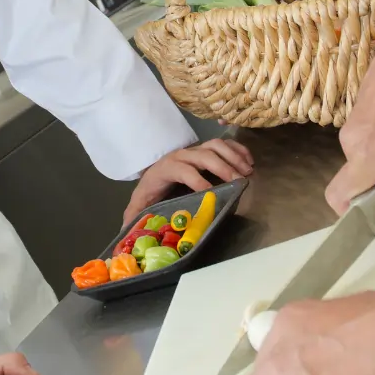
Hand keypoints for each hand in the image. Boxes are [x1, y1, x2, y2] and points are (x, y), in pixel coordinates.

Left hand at [123, 137, 253, 222]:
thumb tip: (125, 230)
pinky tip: (249, 161)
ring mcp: (195, 150)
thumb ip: (134, 215)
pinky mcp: (205, 149)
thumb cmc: (151, 189)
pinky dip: (238, 150)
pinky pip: (224, 143)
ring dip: (233, 156)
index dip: (197, 179)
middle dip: (222, 167)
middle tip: (238, 181)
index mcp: (166, 169)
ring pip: (216, 145)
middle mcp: (182, 155)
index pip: (183, 170)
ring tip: (248, 171)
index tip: (211, 192)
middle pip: (204, 155)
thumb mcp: (140, 202)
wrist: (153, 172)